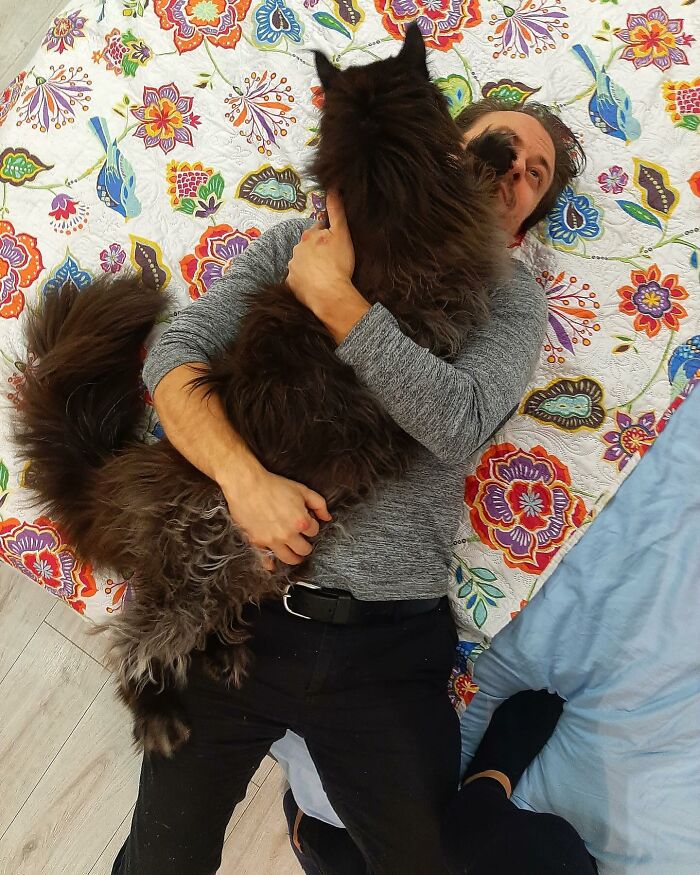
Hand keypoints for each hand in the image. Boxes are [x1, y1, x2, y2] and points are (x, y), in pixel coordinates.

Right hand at [219, 467, 331, 566]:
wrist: (247, 485)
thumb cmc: (272, 486)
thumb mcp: (302, 490)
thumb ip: (319, 504)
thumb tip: (326, 517)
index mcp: (301, 522)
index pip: (314, 532)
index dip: (312, 526)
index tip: (307, 523)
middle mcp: (287, 535)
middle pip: (304, 550)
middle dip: (306, 545)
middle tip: (304, 542)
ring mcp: (272, 540)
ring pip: (289, 559)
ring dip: (294, 557)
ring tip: (295, 554)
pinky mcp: (258, 542)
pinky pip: (266, 559)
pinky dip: (270, 564)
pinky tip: (273, 565)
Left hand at [287, 191, 370, 341]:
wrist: (331, 294)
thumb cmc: (338, 264)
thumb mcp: (342, 233)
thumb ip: (336, 210)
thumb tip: (332, 188)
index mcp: (309, 236)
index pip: (318, 231)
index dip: (327, 238)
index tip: (335, 248)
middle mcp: (297, 250)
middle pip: (308, 247)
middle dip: (317, 252)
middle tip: (331, 262)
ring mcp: (293, 268)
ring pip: (302, 264)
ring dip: (310, 267)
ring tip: (324, 276)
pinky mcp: (291, 285)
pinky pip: (298, 281)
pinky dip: (305, 282)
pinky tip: (315, 286)